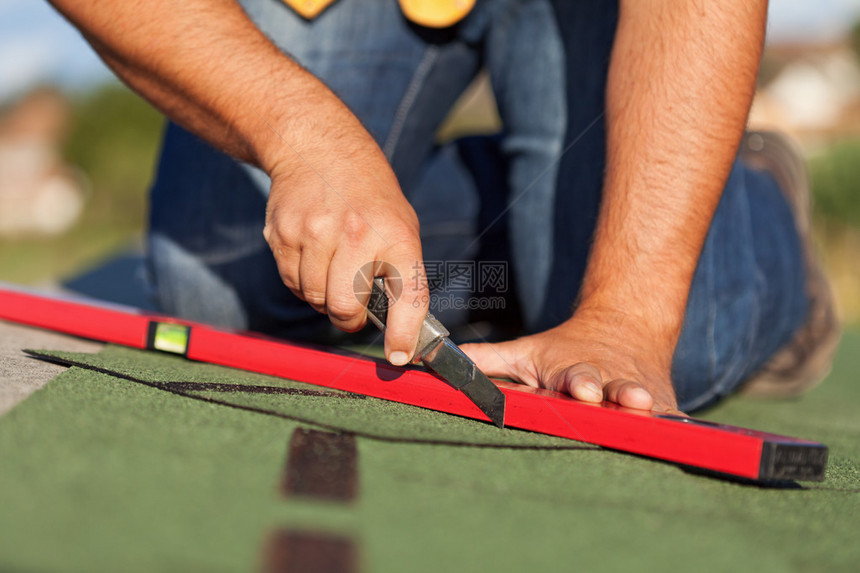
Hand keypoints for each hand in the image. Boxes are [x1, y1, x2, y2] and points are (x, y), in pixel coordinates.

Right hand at [262, 108, 427, 365]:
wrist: (319, 147)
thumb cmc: (370, 198)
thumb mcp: (400, 224)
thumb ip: (401, 274)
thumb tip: (403, 336)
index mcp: (397, 234)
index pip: (407, 293)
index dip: (404, 332)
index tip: (399, 356)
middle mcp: (357, 233)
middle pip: (344, 307)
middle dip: (348, 317)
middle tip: (353, 307)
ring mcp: (315, 231)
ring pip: (314, 298)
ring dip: (323, 296)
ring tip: (332, 266)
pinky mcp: (282, 233)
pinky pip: (291, 282)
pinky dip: (302, 280)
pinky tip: (312, 252)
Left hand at [460, 307, 681, 412]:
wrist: (625, 326)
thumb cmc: (564, 350)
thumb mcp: (527, 352)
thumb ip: (488, 360)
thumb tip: (435, 362)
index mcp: (571, 370)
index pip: (573, 377)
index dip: (576, 383)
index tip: (577, 389)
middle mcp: (604, 379)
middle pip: (608, 387)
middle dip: (610, 391)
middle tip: (614, 395)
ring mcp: (632, 389)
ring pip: (640, 399)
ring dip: (643, 403)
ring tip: (648, 404)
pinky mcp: (658, 400)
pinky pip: (669, 413)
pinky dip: (675, 421)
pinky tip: (686, 429)